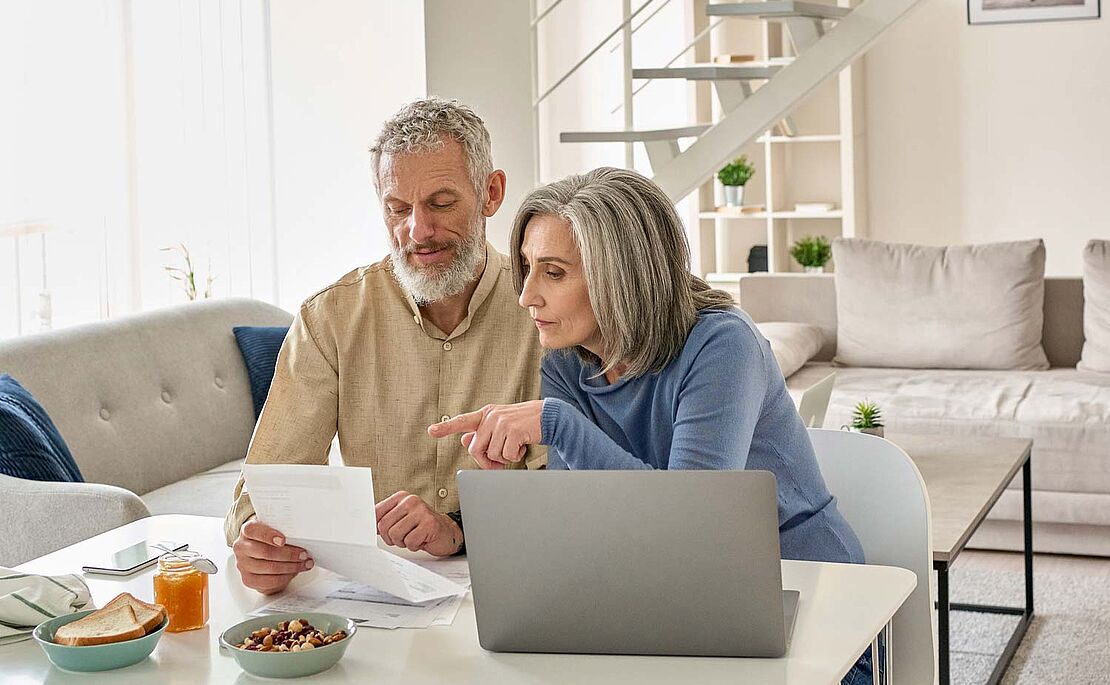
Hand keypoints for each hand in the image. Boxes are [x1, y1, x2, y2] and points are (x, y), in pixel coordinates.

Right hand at [232, 517, 313, 594]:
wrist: (261, 549)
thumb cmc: (271, 537)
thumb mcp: (275, 527)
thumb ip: (283, 529)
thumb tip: (301, 536)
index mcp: (247, 530)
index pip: (253, 530)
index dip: (269, 535)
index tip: (283, 540)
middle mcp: (241, 547)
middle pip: (265, 552)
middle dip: (288, 554)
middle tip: (303, 554)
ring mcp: (243, 564)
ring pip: (269, 568)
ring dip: (291, 567)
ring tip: (304, 563)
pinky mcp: (248, 579)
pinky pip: (268, 581)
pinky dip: (285, 577)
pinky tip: (294, 572)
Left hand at [375, 491, 462, 556]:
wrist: (447, 532)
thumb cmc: (422, 526)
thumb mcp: (401, 518)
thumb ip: (385, 519)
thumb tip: (366, 525)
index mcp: (401, 497)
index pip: (377, 512)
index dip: (377, 528)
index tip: (382, 533)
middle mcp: (410, 501)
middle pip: (384, 526)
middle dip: (391, 538)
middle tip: (402, 537)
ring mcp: (421, 511)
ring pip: (395, 535)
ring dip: (403, 542)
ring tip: (413, 537)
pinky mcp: (429, 524)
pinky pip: (410, 542)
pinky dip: (414, 546)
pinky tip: (421, 539)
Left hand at [428, 400, 543, 468]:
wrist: (549, 416)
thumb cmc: (524, 424)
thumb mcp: (501, 425)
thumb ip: (483, 433)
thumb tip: (464, 441)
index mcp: (486, 414)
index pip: (462, 421)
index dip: (446, 427)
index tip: (431, 431)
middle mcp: (491, 416)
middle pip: (475, 449)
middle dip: (486, 461)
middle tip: (498, 464)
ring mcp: (502, 422)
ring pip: (492, 455)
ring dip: (504, 458)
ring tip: (515, 448)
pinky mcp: (513, 431)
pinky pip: (507, 455)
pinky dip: (515, 457)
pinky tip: (522, 447)